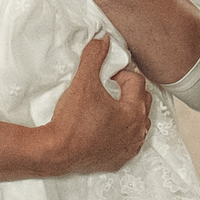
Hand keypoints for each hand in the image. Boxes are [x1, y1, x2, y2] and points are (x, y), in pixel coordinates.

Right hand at [40, 37, 151, 175]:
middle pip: (142, 101)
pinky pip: (129, 142)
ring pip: (138, 123)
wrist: (56, 152)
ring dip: (128, 112)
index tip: (105, 77)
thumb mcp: (83, 82)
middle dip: (128, 91)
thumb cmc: (72, 119)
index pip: (137, 81)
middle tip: (108, 88)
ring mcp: (130, 148)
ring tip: (108, 107)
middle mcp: (137, 131)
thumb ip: (95, 57)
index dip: (120, 74)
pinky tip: (106, 128)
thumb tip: (103, 39)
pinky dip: (122, 133)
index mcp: (134, 111)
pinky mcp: (119, 160)